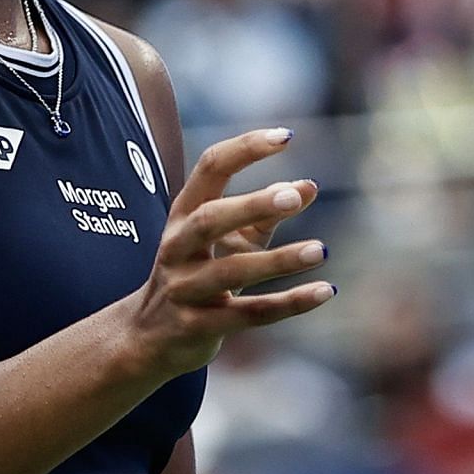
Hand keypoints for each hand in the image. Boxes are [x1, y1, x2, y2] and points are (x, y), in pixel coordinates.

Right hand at [123, 127, 333, 382]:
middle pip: (210, 219)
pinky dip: (289, 304)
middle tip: (294, 198)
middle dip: (252, 205)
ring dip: (279, 260)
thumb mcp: (228, 240)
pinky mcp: (197, 327)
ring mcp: (183, 289)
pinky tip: (325, 291)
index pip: (211, 169)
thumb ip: (266, 214)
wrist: (148, 337)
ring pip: (232, 272)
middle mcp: (177, 247)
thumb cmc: (198, 274)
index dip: (246, 149)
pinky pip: (248, 314)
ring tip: (320, 250)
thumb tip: (309, 187)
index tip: (287, 137)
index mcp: (183, 214)